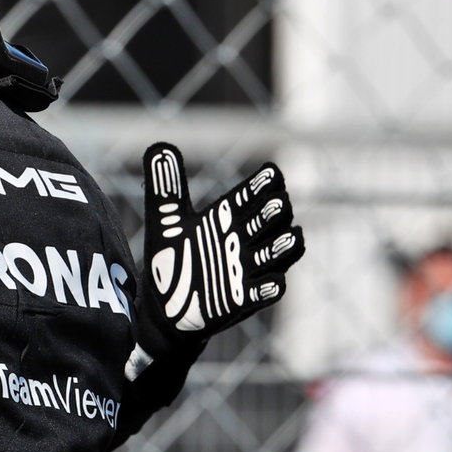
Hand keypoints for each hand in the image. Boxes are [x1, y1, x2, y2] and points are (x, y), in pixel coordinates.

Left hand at [133, 143, 304, 369]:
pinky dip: (271, 287)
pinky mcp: (241, 299)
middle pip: (271, 221)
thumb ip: (165, 187)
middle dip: (275, 213)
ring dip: (284, 246)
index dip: (262, 186)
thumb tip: (160, 146)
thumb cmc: (172, 258)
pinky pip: (265, 292)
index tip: (270, 174)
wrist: (163, 306)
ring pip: (278, 253)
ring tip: (291, 235)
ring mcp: (246, 270)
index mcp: (226, 218)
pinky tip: (273, 283)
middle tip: (277, 204)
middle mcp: (241, 241)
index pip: (252, 195)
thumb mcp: (165, 221)